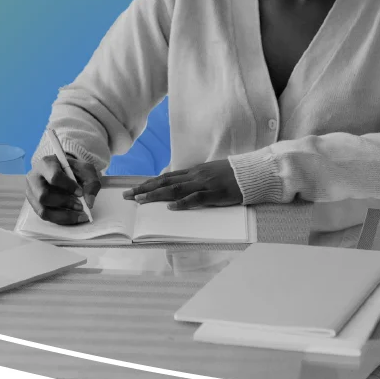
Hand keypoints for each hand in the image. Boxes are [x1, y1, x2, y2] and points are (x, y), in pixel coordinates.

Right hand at [25, 152, 102, 224]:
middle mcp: (34, 178)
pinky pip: (45, 216)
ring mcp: (32, 192)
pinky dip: (61, 219)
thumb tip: (89, 202)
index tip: (80, 192)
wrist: (64, 171)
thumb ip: (92, 183)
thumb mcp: (86, 170)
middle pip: (44, 196)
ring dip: (63, 215)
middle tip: (80, 206)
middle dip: (64, 203)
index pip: (54, 177)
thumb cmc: (73, 170)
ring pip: (43, 210)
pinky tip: (72, 217)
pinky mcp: (34, 204)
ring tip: (78, 213)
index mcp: (46, 164)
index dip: (68, 186)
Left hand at [124, 160, 241, 209]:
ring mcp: (205, 184)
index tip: (134, 189)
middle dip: (145, 189)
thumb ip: (194, 179)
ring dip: (157, 195)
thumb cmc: (232, 175)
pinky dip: (183, 203)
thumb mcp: (209, 173)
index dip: (148, 183)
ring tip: (141, 201)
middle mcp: (195, 176)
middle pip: (165, 182)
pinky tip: (171, 207)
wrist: (251, 173)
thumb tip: (178, 186)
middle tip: (127, 196)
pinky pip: (197, 199)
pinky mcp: (216, 194)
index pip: (166, 177)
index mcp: (193, 171)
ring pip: (176, 189)